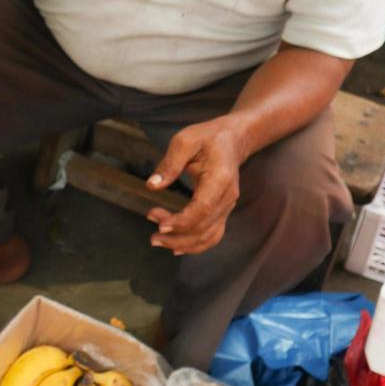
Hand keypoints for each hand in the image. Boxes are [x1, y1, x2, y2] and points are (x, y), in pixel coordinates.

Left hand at [144, 118, 247, 255]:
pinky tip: (176, 247)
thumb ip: (169, 163)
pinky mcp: (222, 212)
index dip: (182, 221)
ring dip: (183, 244)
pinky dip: (195, 245)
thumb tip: (152, 185)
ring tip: (158, 240)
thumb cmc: (206, 138)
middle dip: (176, 235)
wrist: (232, 140)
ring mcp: (227, 207)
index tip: (159, 224)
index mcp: (220, 178)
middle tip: (152, 235)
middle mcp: (227, 197)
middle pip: (204, 227)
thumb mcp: (184, 141)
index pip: (202, 208)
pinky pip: (212, 235)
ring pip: (209, 236)